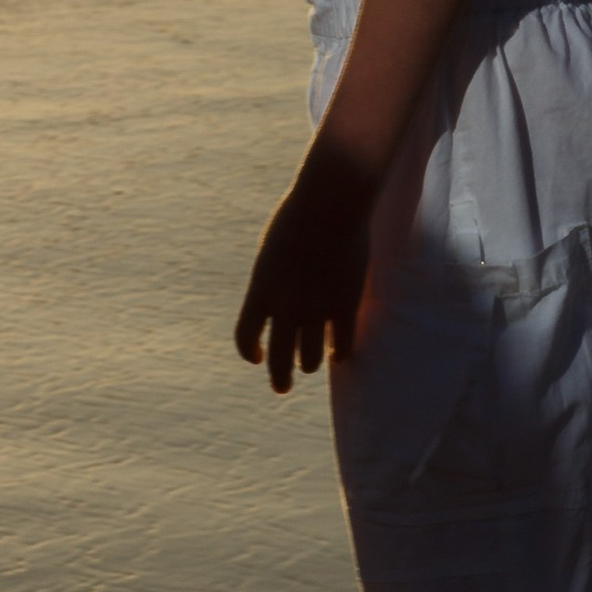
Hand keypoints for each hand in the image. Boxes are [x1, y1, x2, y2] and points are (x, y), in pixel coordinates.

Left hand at [234, 149, 373, 394]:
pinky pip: (341, 345)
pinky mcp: (346, 305)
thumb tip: (276, 310)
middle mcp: (285, 306)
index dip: (250, 352)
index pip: (245, 338)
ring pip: (310, 359)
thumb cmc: (298, 220)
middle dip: (279, 378)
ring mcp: (317, 308)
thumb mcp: (272, 254)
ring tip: (310, 363)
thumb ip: (272, 285)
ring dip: (308, 364)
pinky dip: (338, 354)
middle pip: (278, 359)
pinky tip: (336, 354)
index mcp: (261, 291)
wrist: (331, 203)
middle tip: (281, 388)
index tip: (257, 357)